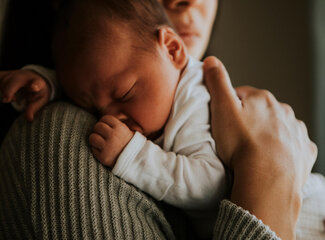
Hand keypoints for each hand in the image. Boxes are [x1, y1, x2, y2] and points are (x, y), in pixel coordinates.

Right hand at [0, 70, 50, 120]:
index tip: (34, 88)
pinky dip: (0, 87)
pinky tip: (5, 95)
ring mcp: (14, 73)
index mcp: (38, 83)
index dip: (35, 86)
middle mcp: (25, 76)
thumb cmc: (37, 91)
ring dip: (4, 91)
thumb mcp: (40, 100)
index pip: (37, 84)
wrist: (34, 78)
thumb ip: (33, 108)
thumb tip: (29, 119)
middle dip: (9, 90)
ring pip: (4, 81)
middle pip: (15, 81)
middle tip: (7, 100)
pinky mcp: (5, 74)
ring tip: (12, 98)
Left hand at [89, 115, 133, 167]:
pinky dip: (96, 150)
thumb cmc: (131, 144)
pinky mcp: (103, 157)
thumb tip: (107, 119)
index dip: (104, 122)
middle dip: (99, 130)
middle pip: (97, 126)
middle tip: (102, 134)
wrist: (136, 161)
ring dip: (95, 139)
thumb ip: (118, 124)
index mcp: (120, 128)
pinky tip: (103, 150)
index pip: (105, 118)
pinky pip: (93, 149)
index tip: (106, 127)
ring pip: (92, 137)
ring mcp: (108, 147)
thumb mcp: (128, 130)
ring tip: (100, 142)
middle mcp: (113, 136)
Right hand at [203, 56, 316, 238]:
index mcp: (263, 99)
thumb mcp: (222, 107)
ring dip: (267, 133)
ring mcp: (296, 132)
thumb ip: (217, 82)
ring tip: (253, 150)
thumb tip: (211, 60)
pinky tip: (272, 158)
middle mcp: (283, 111)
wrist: (267, 178)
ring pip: (278, 127)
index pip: (243, 95)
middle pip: (262, 111)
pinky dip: (284, 149)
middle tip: (237, 137)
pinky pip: (293, 145)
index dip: (230, 106)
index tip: (224, 120)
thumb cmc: (241, 143)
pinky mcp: (303, 151)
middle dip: (250, 119)